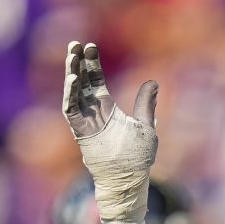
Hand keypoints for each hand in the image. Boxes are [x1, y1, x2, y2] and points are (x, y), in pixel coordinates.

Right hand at [62, 41, 158, 222]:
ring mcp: (85, 122)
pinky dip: (71, 95)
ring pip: (73, 93)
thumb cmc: (138, 158)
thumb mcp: (146, 125)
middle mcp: (93, 112)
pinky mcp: (81, 132)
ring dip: (71, 74)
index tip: (89, 46)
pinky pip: (72, 111)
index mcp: (106, 107)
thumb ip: (146, 104)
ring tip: (71, 56)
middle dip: (77, 63)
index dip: (91, 63)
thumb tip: (153, 82)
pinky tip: (73, 79)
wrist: (130, 180)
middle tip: (74, 44)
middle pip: (81, 82)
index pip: (95, 79)